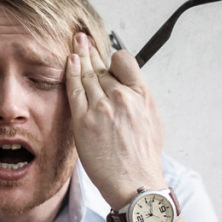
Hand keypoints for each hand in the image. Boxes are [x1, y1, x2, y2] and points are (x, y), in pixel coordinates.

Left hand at [65, 33, 166, 208]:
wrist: (135, 182)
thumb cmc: (143, 157)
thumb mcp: (153, 120)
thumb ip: (139, 99)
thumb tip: (129, 88)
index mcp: (141, 95)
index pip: (124, 61)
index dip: (114, 59)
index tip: (107, 59)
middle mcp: (121, 97)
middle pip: (101, 67)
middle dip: (90, 51)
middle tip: (82, 38)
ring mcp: (101, 107)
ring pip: (86, 75)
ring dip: (79, 57)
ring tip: (74, 45)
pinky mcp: (84, 120)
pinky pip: (74, 90)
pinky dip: (70, 73)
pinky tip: (68, 62)